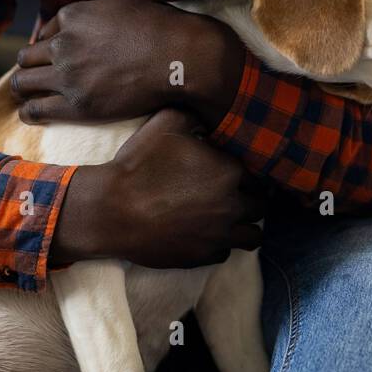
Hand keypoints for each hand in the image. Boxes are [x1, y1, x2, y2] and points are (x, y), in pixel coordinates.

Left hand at [10, 0, 241, 125]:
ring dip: (24, 88)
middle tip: (35, 75)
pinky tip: (30, 114)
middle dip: (30, 66)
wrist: (179, 57)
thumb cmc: (162, 28)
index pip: (46, 32)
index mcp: (74, 15)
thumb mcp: (126, 3)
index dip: (48, 45)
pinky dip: (29, 112)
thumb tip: (103, 10)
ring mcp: (67, 75)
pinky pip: (35, 110)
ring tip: (27, 95)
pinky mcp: (76, 105)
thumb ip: (102, 9)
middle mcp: (64, 43)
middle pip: (27, 57)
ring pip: (23, 82)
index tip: (52, 55)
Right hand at [51, 108, 264, 268]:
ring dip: (245, 225)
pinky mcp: (202, 257)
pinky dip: (221, 244)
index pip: (258, 175)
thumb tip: (210, 114)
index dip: (248, 172)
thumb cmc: (139, 165)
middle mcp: (232, 205)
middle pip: (260, 205)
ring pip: (253, 235)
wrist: (111, 210)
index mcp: (229, 172)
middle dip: (251, 199)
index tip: (238, 172)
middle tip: (236, 194)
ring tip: (230, 217)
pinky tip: (207, 233)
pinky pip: (225, 253)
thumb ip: (197, 115)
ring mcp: (219, 235)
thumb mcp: (167, 123)